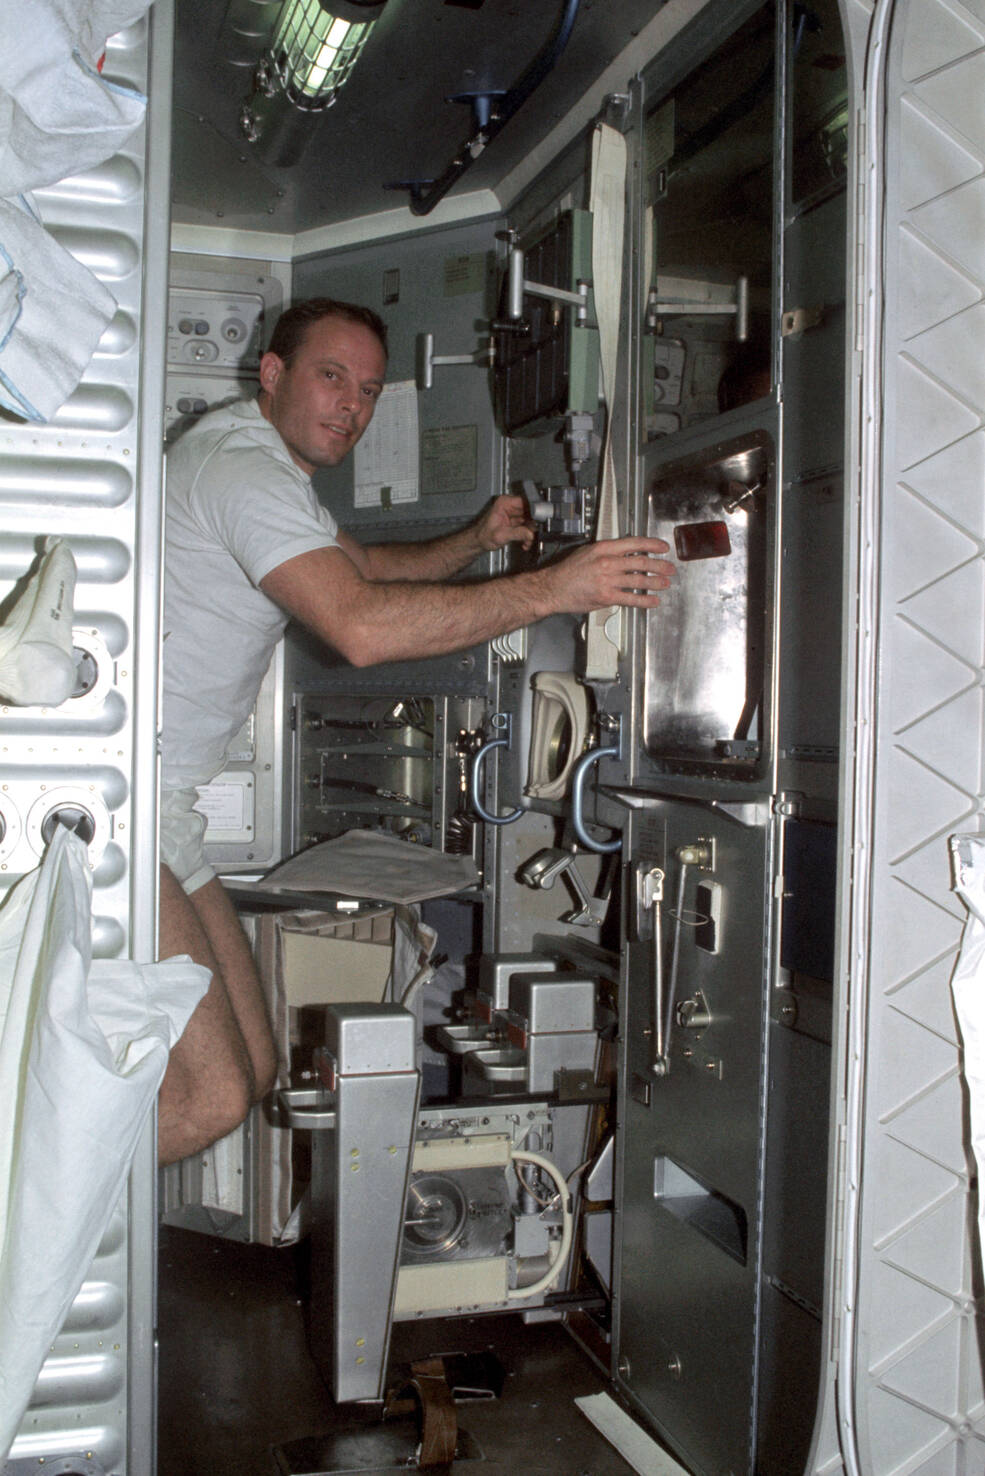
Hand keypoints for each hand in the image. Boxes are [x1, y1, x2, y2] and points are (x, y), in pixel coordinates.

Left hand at [473, 494, 536, 552]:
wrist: (479, 542)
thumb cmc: (483, 535)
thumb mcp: (501, 535)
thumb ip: (517, 533)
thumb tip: (530, 533)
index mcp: (505, 503)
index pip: (525, 502)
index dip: (534, 510)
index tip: (540, 520)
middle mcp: (510, 506)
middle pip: (530, 511)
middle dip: (533, 525)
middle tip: (534, 534)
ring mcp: (514, 514)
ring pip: (530, 520)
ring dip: (530, 533)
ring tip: (527, 541)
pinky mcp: (516, 522)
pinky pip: (527, 527)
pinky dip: (527, 536)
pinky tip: (525, 543)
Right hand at [543, 537, 674, 612]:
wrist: (553, 588)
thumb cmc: (567, 571)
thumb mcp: (587, 552)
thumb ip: (606, 552)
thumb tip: (624, 553)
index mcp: (604, 548)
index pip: (634, 543)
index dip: (652, 545)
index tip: (663, 547)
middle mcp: (607, 562)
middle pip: (641, 562)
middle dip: (659, 565)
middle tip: (670, 568)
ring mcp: (607, 580)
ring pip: (638, 580)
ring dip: (655, 582)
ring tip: (665, 584)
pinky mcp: (606, 596)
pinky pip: (630, 598)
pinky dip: (645, 600)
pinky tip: (653, 601)